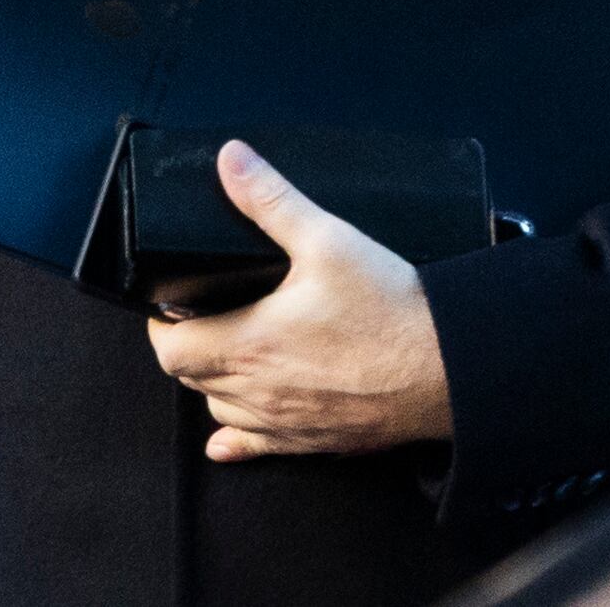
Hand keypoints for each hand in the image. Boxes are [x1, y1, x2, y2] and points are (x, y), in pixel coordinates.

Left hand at [144, 141, 454, 461]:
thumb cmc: (391, 310)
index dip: (161, 323)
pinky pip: (257, 449)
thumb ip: (271, 199)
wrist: (448, 370)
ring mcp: (285, 424)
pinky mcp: (314, 442)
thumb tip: (231, 160)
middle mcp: (258, 393)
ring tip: (228, 351)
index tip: (172, 301)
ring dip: (213, 384)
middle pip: (190, 379)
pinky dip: (237, 438)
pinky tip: (230, 435)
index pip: (169, 349)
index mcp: (249, 345)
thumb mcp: (328, 239)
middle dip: (187, 345)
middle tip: (201, 312)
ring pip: (221, 411)